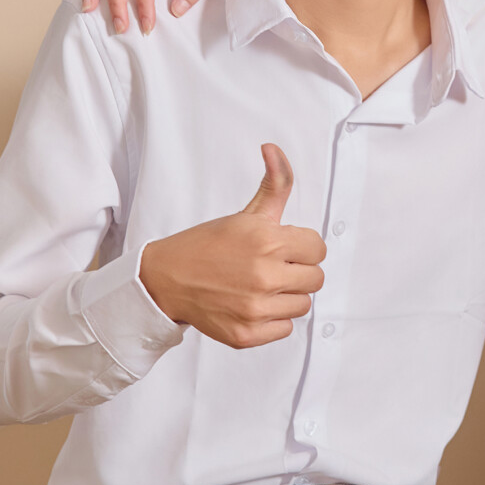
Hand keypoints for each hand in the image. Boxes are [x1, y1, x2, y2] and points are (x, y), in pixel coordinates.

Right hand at [139, 145, 325, 348]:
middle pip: (315, 278)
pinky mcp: (247, 334)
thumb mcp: (246, 214)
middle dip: (298, 271)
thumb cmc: (207, 246)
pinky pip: (285, 328)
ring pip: (302, 305)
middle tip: (272, 267)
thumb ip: (274, 184)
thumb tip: (274, 149)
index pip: (317, 249)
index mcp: (267, 242)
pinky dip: (273, 319)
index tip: (283, 248)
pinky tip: (252, 304)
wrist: (166, 280)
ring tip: (261, 286)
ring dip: (287, 296)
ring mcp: (255, 308)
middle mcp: (264, 276)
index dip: (302, 247)